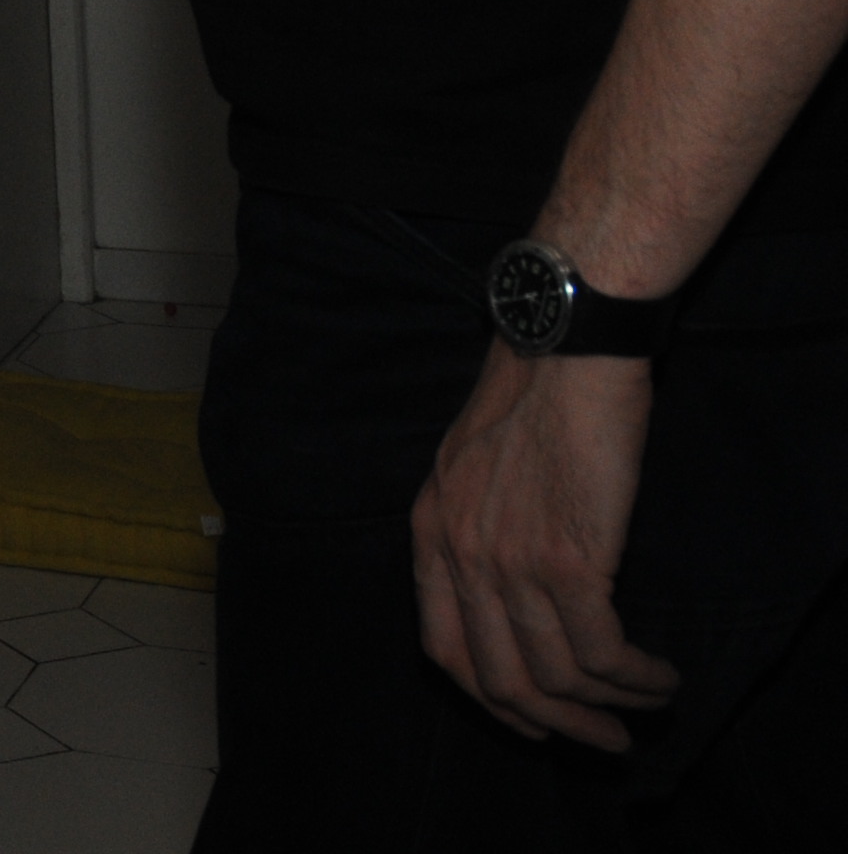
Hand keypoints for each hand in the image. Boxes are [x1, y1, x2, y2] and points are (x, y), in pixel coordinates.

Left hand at [411, 345, 680, 747]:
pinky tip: (659, 674)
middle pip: (498, 679)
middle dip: (555, 724)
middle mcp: (460, 554)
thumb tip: (514, 593)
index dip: (488, 698)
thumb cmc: (530, 394)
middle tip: (604, 742)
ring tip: (649, 704)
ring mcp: (510, 560)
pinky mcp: (568, 559)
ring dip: (610, 706)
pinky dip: (636, 678)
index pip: (441, 647)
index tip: (533, 721)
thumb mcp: (469, 463)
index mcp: (429, 531)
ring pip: (555, 675)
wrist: (563, 346)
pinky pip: (601, 652)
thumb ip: (477, 526)